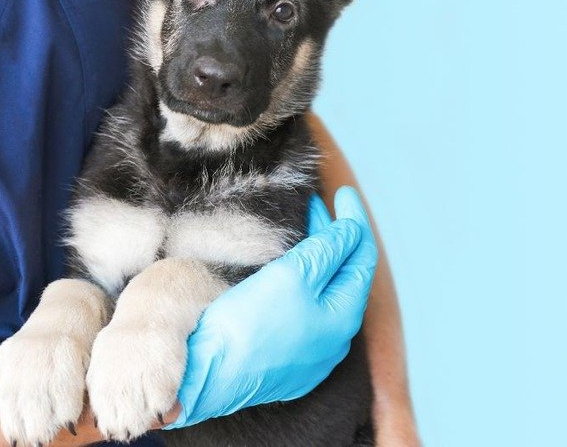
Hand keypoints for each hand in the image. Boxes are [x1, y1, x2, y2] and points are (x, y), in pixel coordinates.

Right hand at [164, 186, 378, 428]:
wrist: (205, 374)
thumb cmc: (249, 324)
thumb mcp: (293, 275)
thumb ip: (328, 250)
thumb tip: (351, 231)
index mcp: (343, 319)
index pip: (361, 259)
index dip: (354, 222)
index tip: (343, 193)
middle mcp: (334, 341)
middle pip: (343, 277)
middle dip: (333, 238)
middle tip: (317, 205)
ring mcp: (309, 355)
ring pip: (323, 296)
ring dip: (318, 261)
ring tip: (304, 232)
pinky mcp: (284, 361)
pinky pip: (304, 314)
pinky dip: (302, 285)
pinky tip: (287, 272)